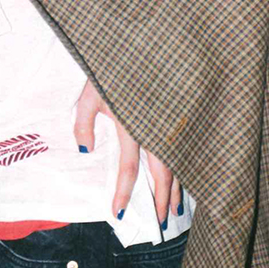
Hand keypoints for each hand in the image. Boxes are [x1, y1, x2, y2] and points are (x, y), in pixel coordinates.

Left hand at [73, 79, 181, 224]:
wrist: (140, 45)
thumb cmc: (110, 69)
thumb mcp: (89, 95)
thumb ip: (84, 124)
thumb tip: (87, 151)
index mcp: (131, 124)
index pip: (128, 169)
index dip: (123, 193)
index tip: (118, 213)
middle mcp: (155, 127)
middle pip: (162, 173)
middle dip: (161, 200)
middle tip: (161, 222)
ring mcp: (169, 122)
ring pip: (177, 163)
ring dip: (176, 189)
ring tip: (175, 210)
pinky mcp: (176, 116)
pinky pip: (182, 149)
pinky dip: (184, 168)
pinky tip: (184, 180)